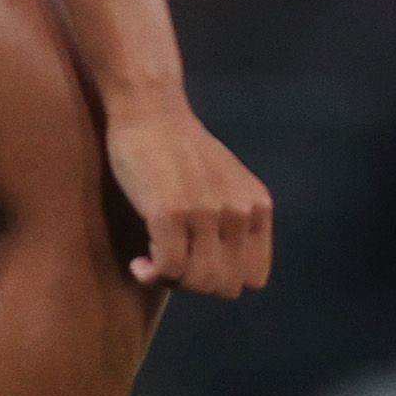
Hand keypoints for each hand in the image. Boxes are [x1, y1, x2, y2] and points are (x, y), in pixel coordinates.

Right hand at [102, 98, 271, 297]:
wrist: (150, 109)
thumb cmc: (181, 149)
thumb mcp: (227, 184)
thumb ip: (236, 222)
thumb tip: (225, 278)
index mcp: (257, 207)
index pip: (254, 278)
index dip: (222, 278)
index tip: (196, 263)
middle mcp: (239, 212)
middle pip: (225, 287)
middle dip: (194, 283)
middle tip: (169, 262)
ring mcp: (207, 213)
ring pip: (197, 283)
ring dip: (170, 281)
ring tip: (152, 260)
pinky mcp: (171, 212)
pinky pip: (167, 270)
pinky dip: (149, 275)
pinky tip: (138, 262)